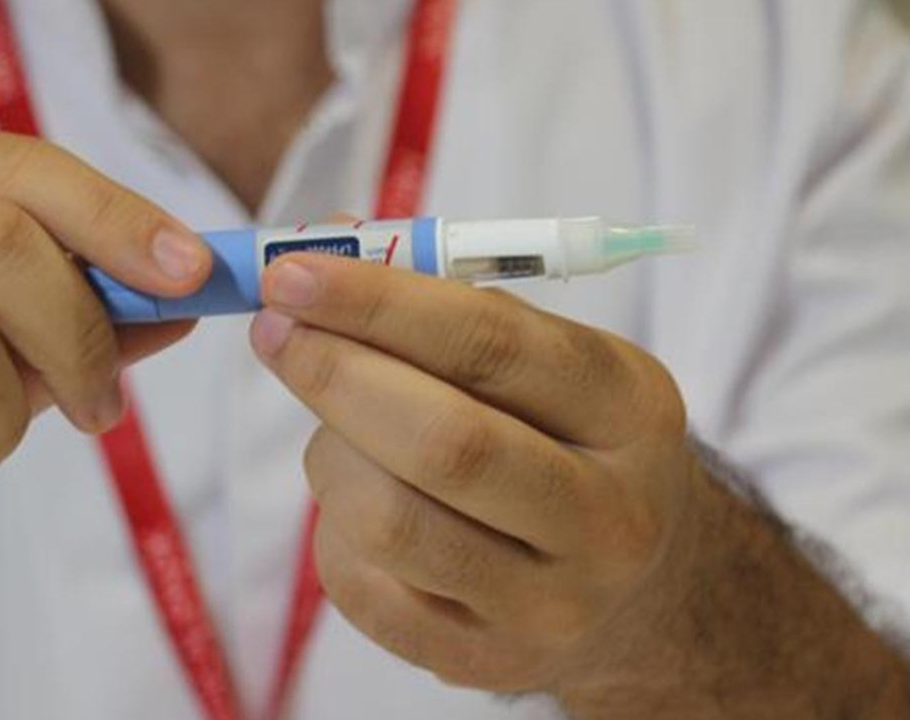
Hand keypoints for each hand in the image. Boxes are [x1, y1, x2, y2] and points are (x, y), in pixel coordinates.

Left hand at [249, 249, 698, 700]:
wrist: (634, 589)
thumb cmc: (574, 444)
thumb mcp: (557, 364)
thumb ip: (455, 306)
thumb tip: (325, 246)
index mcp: (630, 414)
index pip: (492, 347)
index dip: (379, 304)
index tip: (294, 271)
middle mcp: (605, 520)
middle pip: (442, 443)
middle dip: (335, 374)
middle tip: (274, 329)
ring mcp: (544, 606)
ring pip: (389, 520)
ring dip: (329, 451)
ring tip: (333, 423)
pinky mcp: (477, 660)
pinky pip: (362, 583)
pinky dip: (333, 522)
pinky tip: (356, 494)